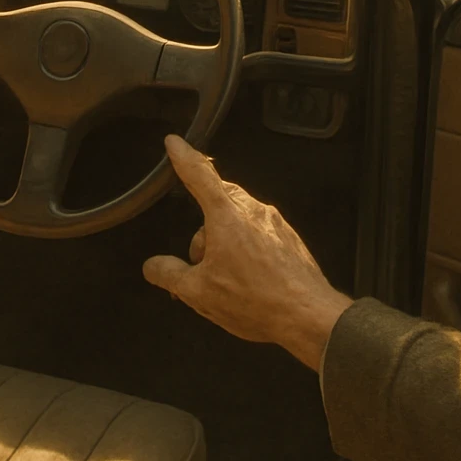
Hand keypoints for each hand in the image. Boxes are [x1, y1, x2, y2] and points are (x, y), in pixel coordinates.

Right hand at [142, 135, 351, 370]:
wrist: (308, 316)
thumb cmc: (255, 301)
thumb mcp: (198, 293)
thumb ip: (170, 274)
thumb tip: (153, 266)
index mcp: (227, 215)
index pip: (199, 174)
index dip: (183, 157)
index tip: (174, 143)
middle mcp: (253, 211)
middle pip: (217, 203)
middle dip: (203, 230)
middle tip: (199, 265)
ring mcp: (274, 223)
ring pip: (237, 221)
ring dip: (224, 243)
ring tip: (226, 283)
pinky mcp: (288, 238)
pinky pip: (257, 234)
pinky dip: (245, 250)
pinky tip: (248, 282)